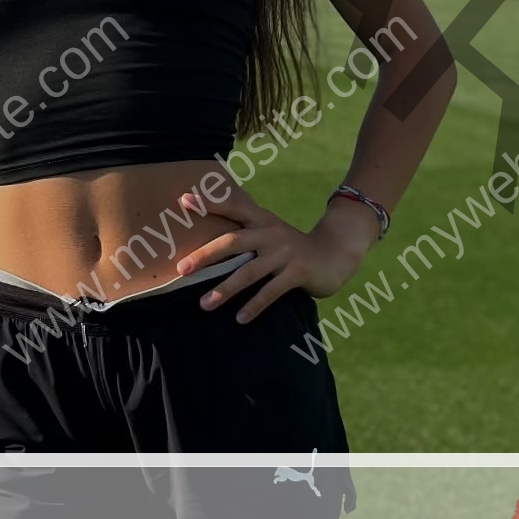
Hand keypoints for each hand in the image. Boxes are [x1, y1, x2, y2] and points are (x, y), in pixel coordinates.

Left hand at [172, 182, 370, 321]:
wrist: (335, 252)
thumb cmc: (291, 247)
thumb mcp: (270, 232)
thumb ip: (245, 234)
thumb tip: (207, 246)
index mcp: (261, 220)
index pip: (232, 206)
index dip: (209, 202)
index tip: (184, 200)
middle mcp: (270, 232)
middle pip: (233, 242)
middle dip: (205, 255)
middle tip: (182, 269)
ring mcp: (285, 252)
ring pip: (249, 272)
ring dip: (225, 289)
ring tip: (204, 304)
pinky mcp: (298, 272)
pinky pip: (272, 291)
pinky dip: (254, 306)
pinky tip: (240, 318)